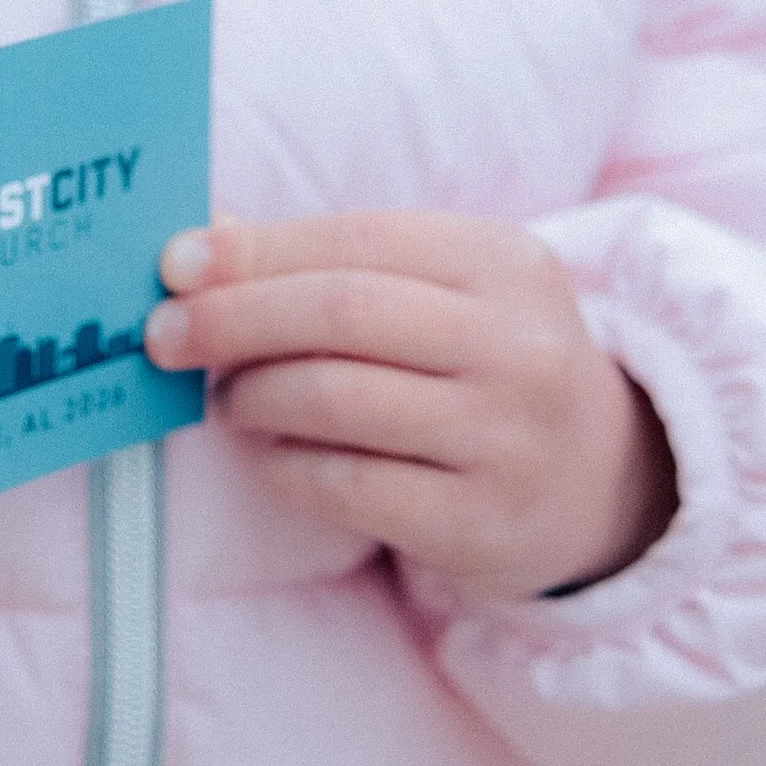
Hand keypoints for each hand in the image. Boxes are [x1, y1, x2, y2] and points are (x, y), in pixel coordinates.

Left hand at [143, 213, 676, 602]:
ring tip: (227, 398)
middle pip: (341, 315)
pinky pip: (348, 487)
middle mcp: (518, 345)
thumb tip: (201, 244)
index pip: (355, 242)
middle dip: (234, 320)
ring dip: (253, 395)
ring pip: (337, 401)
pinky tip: (266, 453)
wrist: (601, 479)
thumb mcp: (441, 290)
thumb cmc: (483, 362)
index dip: (254, 254)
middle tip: (164, 336)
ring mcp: (506, 439)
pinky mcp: (480, 523)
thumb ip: (330, 260)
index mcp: (504, 262)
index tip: (174, 266)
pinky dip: (284, 466)